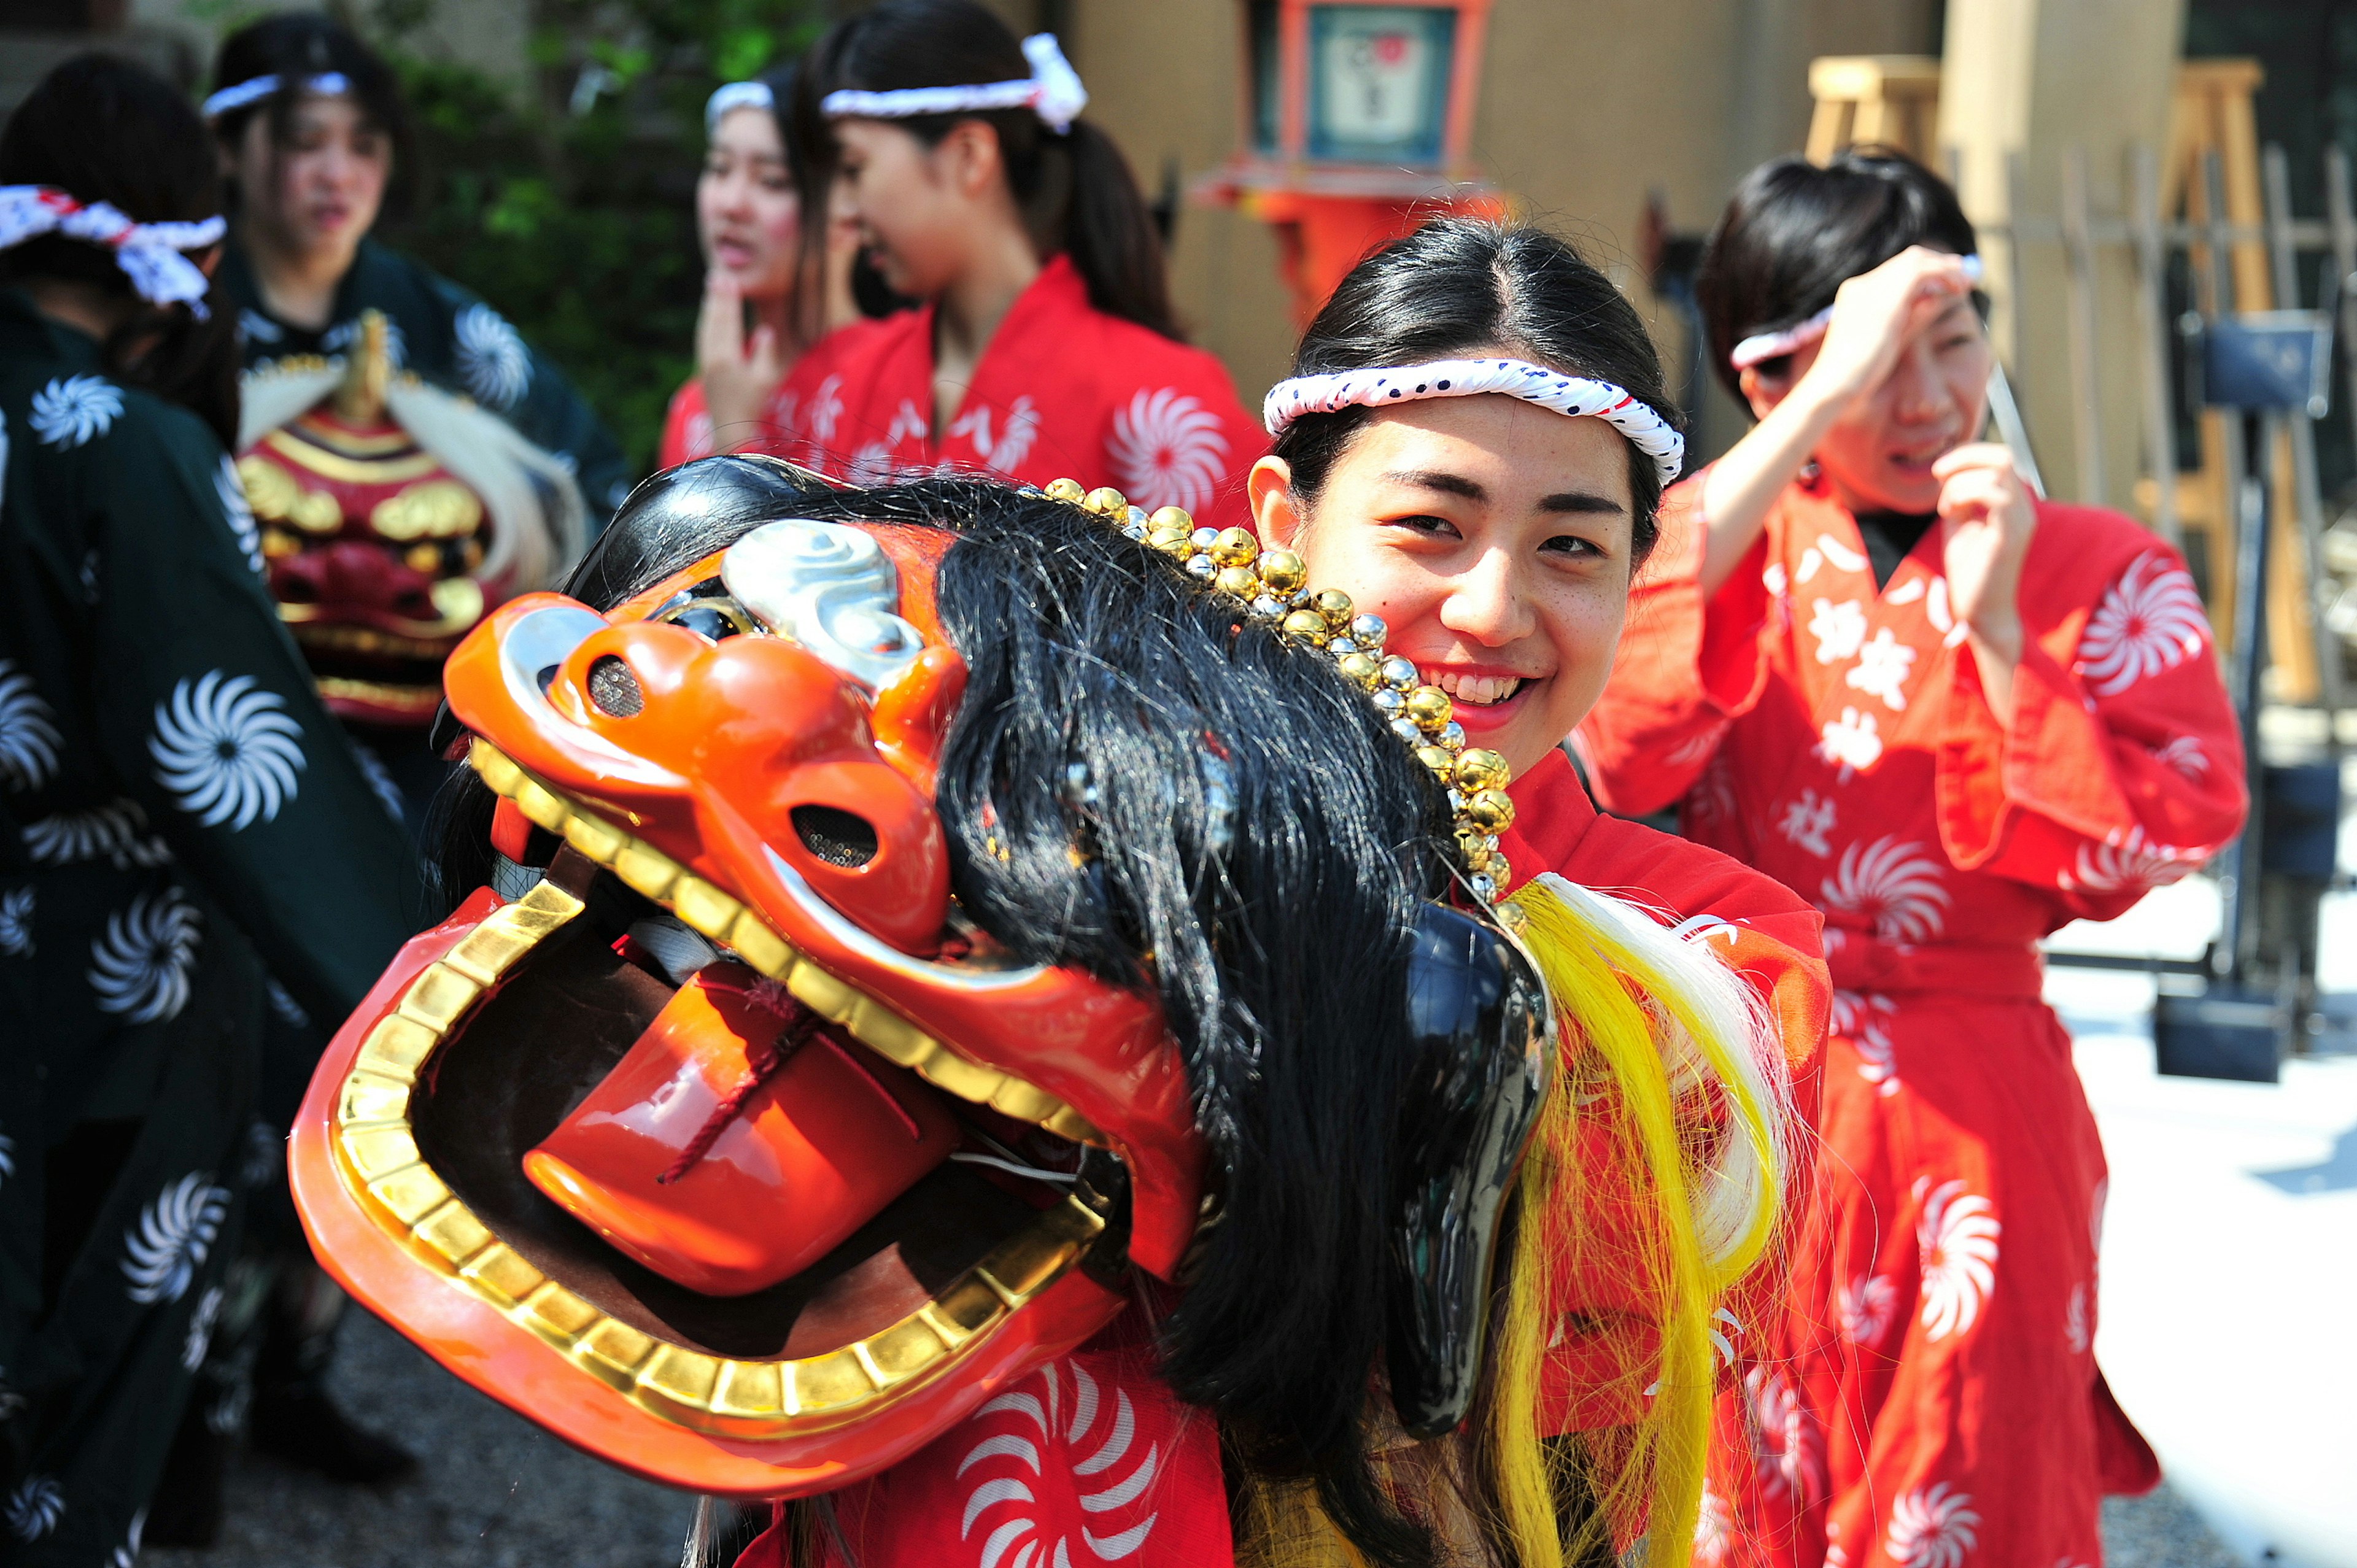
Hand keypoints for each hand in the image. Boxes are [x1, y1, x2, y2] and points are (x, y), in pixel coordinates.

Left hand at [695, 269, 784, 445]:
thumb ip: (765, 353)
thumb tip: (765, 330)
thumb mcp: (766, 380)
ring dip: (709, 306)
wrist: (730, 430)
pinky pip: (703, 337)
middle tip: (717, 274)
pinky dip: (707, 321)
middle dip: (716, 296)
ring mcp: (705, 362)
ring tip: (711, 288)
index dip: (730, 299)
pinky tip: (709, 315)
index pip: (728, 320)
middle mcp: (712, 356)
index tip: (730, 279)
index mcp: (727, 357)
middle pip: (713, 319)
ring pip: (705, 327)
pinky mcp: (704, 368)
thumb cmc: (754, 406)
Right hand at [1797, 246, 1977, 411]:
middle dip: (1937, 263)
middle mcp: (1861, 285)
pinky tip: (1959, 288)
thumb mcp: (1886, 342)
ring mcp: (1873, 286)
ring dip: (1945, 267)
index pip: (1892, 272)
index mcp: (1853, 296)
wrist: (1837, 382)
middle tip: (1961, 273)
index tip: (1942, 282)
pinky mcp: (1890, 293)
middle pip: (1906, 260)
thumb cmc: (1855, 377)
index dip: (1921, 274)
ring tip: (1965, 280)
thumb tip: (1936, 299)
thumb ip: (1909, 318)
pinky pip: (1925, 271)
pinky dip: (1946, 275)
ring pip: (1918, 260)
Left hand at [1934, 442, 2036, 716]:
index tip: (1940, 474)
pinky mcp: (2011, 535)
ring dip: (1960, 483)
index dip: (1968, 455)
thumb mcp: (1960, 524)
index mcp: (2012, 503)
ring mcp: (2021, 520)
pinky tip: (1951, 515)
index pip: (1999, 457)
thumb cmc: (1970, 572)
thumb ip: (1960, 498)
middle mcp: (2023, 507)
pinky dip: (1965, 494)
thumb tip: (1950, 472)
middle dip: (1964, 458)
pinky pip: (1996, 496)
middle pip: (2003, 456)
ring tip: (1946, 509)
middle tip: (1938, 477)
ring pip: (1998, 470)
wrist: (1982, 612)